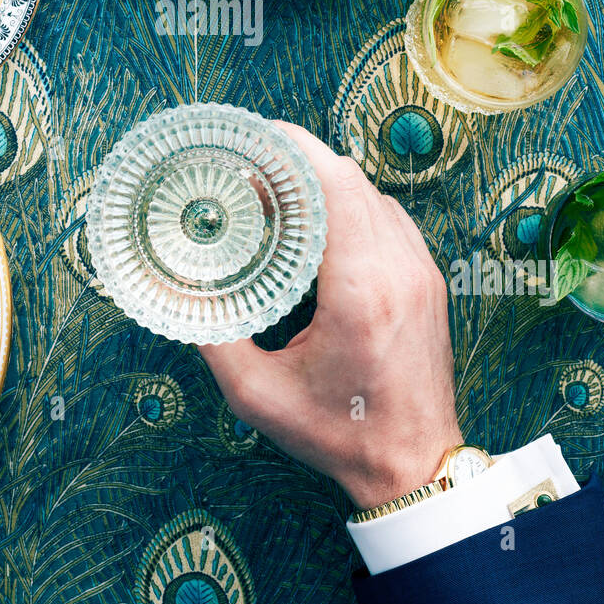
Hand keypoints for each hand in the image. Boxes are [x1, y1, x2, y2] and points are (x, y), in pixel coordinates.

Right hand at [198, 123, 460, 508]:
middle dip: (298, 163)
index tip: (254, 137)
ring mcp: (420, 271)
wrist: (415, 467)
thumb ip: (212, 336)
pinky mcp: (428, 280)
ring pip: (372, 195)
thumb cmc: (338, 435)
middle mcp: (397, 269)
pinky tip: (318, 228)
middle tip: (251, 173)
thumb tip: (175, 290)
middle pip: (350, 180)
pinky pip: (389, 218)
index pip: (333, 185)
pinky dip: (351, 207)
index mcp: (359, 290)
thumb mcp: (256, 395)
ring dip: (326, 185)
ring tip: (278, 200)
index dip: (293, 149)